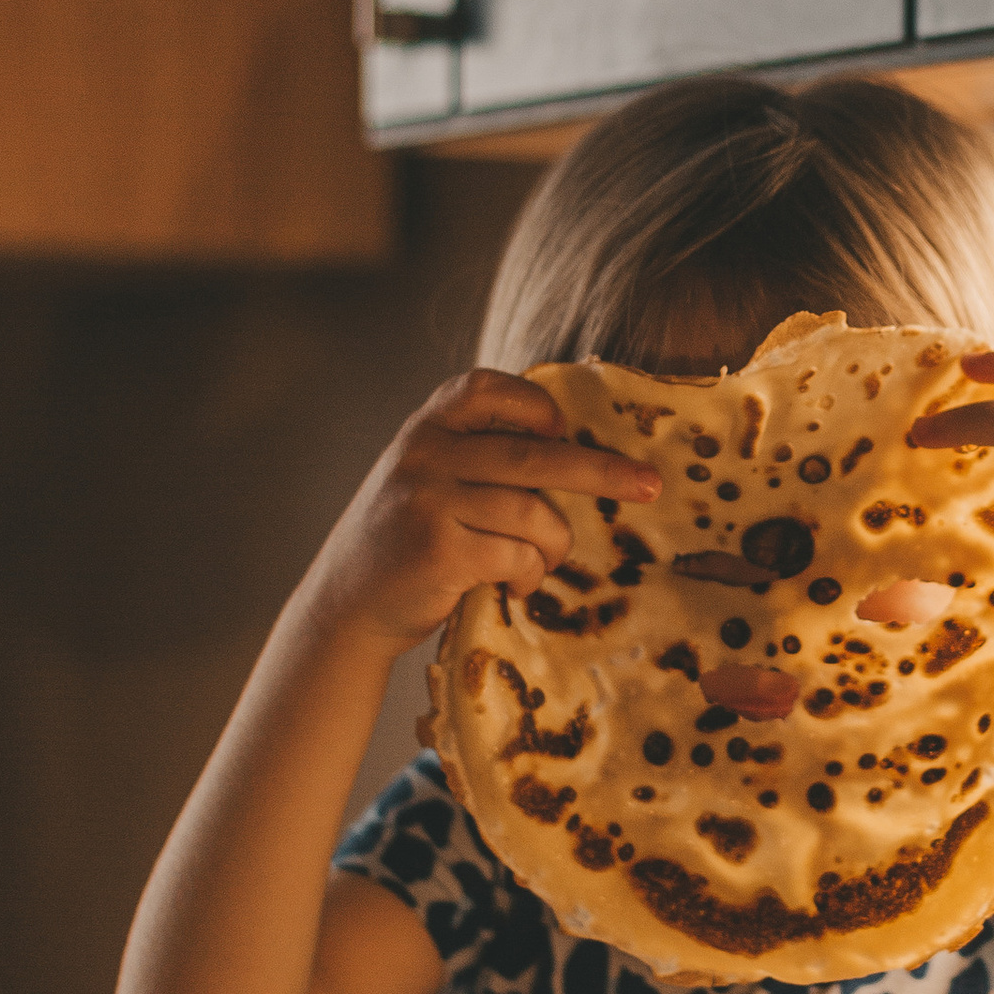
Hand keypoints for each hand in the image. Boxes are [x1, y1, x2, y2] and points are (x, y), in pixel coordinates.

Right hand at [302, 370, 661, 651]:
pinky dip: (528, 575)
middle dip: (600, 471)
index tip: (562, 429)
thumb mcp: (425, 479)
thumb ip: (475, 456)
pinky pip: (516, 555)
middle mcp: (423, 455)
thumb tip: (575, 448)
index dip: (534, 405)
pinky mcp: (437, 551)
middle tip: (649, 485)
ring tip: (540, 565)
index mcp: (424, 428)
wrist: (344, 604)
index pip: (485, 388)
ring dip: (552, 546)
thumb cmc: (405, 540)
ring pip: (532, 514)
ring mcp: (427, 502)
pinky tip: (512, 586)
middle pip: (532, 454)